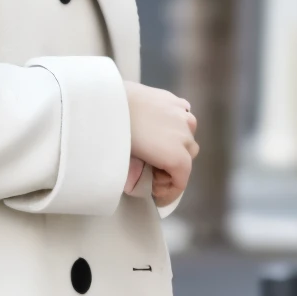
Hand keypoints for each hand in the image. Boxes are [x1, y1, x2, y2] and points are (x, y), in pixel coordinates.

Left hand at [123, 81, 198, 201]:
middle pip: (187, 159)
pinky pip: (183, 117)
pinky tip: (161, 127)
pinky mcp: (174, 100)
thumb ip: (135, 176)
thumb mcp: (125, 162)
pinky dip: (176, 126)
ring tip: (156, 147)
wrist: (108, 100)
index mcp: (176, 156)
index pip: (181, 181)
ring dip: (176, 146)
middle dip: (171, 169)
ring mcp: (182, 115)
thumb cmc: (115, 132)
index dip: (169, 192)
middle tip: (152, 171)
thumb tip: (134, 183)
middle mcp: (185, 136)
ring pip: (188, 137)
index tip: (155, 195)